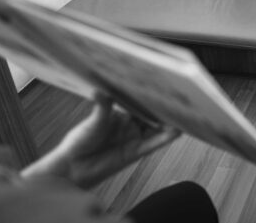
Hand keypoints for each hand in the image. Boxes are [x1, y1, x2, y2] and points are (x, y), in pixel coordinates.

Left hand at [24, 96, 178, 187]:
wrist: (72, 169)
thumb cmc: (79, 142)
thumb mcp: (92, 122)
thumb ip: (102, 107)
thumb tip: (99, 90)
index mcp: (121, 113)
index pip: (140, 101)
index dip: (151, 95)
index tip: (163, 86)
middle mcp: (130, 124)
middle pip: (151, 114)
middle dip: (164, 107)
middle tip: (179, 98)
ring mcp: (134, 138)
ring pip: (156, 128)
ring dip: (169, 122)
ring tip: (183, 113)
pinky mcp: (136, 152)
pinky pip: (154, 143)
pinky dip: (165, 137)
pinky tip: (177, 131)